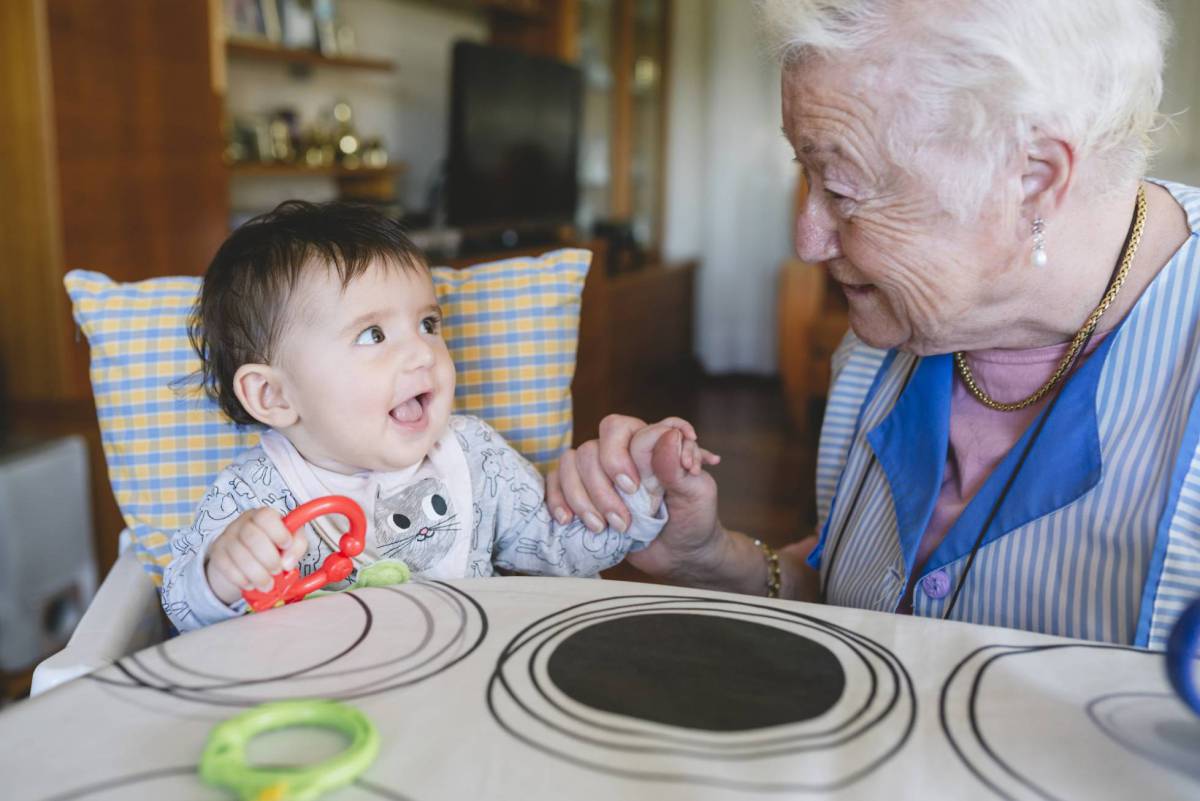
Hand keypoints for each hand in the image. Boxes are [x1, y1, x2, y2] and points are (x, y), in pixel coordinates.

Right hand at [204, 508, 308, 604]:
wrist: (246, 558)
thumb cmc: (273, 547)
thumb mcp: (291, 542)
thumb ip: (297, 546)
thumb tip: (288, 562)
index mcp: (263, 515)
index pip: (266, 516)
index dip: (278, 533)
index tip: (286, 546)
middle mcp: (243, 523)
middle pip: (252, 537)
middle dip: (269, 559)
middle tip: (277, 571)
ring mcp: (228, 537)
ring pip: (239, 555)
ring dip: (257, 574)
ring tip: (267, 584)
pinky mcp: (217, 553)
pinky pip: (226, 566)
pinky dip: (241, 579)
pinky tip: (250, 584)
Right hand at [547, 415, 723, 582]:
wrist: (682, 554)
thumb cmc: (694, 519)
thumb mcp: (697, 494)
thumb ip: (679, 466)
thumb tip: (668, 435)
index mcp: (648, 444)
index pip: (622, 428)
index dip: (620, 455)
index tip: (636, 488)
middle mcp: (621, 452)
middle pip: (592, 448)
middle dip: (601, 486)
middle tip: (621, 518)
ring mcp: (599, 473)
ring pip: (571, 463)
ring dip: (582, 498)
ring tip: (602, 527)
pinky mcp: (583, 493)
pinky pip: (556, 483)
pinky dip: (557, 500)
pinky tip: (568, 520)